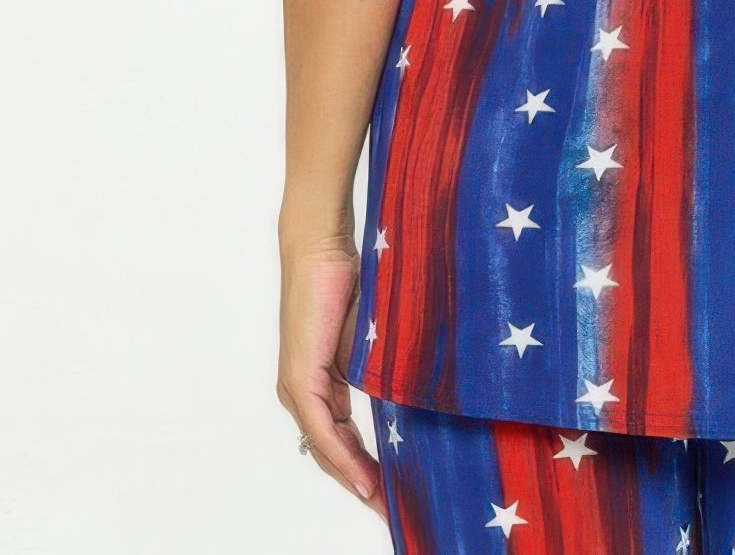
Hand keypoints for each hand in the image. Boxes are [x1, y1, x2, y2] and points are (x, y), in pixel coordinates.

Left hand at [277, 232, 385, 518]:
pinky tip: (362, 478)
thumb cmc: (348, 280)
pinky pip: (322, 430)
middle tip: (392, 512)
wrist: (321, 246)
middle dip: (362, 486)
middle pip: (330, 455)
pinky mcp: (300, 377)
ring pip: (325, 449)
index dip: (364, 470)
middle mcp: (302, 392)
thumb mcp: (369, 338)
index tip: (391, 495)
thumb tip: (412, 396)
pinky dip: (342, 457)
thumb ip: (379, 371)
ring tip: (383, 504)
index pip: (340, 441)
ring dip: (354, 479)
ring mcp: (298, 387)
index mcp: (320, 385)